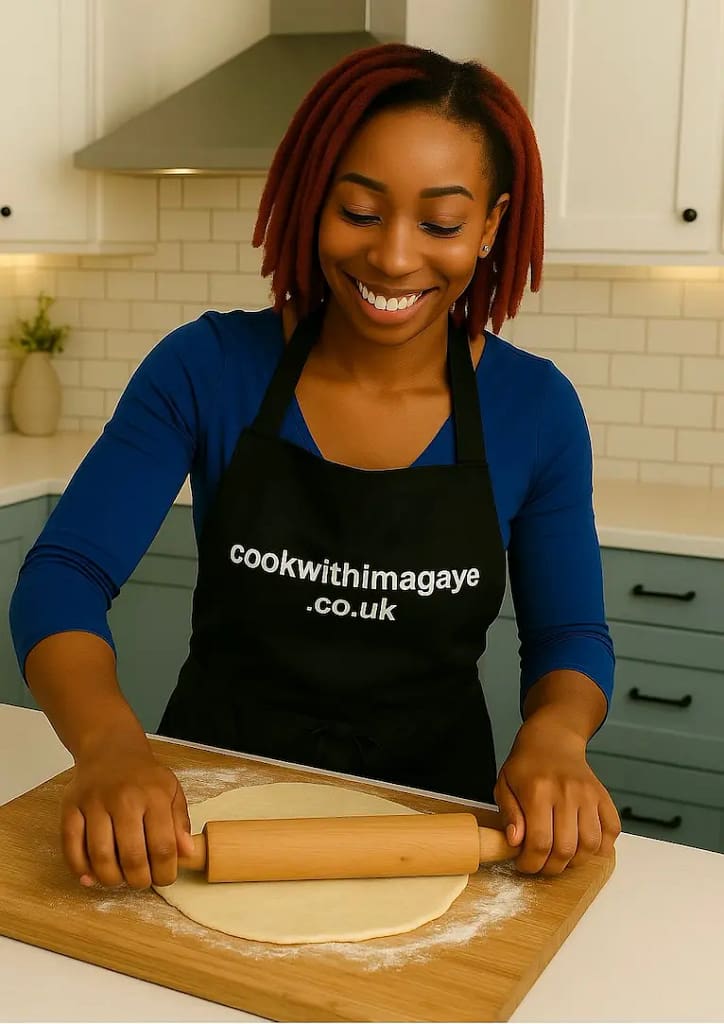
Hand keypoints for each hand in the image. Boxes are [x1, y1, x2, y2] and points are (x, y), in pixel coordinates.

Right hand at [61, 736, 194, 889]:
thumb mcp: (171, 790)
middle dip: (139, 881)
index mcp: (154, 796)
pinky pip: (71, 848)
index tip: (164, 878)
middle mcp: (123, 799)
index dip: (165, 873)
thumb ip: (180, 822)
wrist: (110, 749)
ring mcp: (94, 804)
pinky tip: (92, 876)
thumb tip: (187, 854)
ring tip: (120, 879)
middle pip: (131, 857)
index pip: (163, 847)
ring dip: (111, 879)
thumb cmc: (144, 775)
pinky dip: (80, 869)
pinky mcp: (70, 808)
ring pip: (100, 857)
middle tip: (141, 881)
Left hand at [494, 716, 620, 874]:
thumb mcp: (504, 785)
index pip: (539, 842)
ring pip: (591, 845)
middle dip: (552, 867)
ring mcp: (588, 795)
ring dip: (576, 860)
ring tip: (561, 857)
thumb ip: (509, 815)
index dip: (532, 863)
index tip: (525, 865)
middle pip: (566, 848)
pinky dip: (601, 846)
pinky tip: (583, 845)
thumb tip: (515, 842)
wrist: (553, 740)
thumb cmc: (525, 765)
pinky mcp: (603, 796)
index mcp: (537, 791)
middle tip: (542, 865)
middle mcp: (566, 793)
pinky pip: (612, 831)